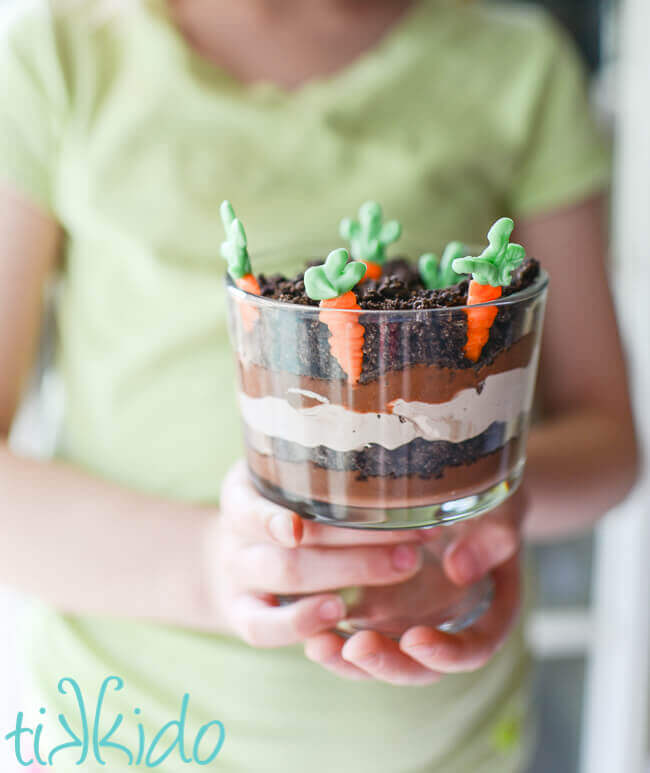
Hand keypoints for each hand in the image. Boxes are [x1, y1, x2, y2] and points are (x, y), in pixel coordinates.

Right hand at [208, 460, 424, 646]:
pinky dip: (299, 625)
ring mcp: (239, 579)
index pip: (249, 507)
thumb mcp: (276, 479)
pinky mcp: (244, 617)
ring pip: (287, 579)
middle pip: (289, 548)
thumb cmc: (272, 507)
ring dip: (349, 574)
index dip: (270, 520)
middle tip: (414, 540)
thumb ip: (309, 465)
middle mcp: (236, 537)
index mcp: (242, 495)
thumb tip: (387, 439)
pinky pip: (263, 629)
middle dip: (355, 544)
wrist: (230, 556)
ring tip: (402, 567)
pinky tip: (341, 617)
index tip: (297, 528)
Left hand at [304, 489, 525, 684]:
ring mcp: (412, 622)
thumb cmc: (488, 498)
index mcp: (488, 614)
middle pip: (421, 667)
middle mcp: (447, 627)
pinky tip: (307, 627)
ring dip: (350, 658)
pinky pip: (357, 632)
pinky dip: (334, 633)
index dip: (446, 653)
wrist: (460, 487)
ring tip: (318, 644)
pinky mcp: (380, 608)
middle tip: (357, 648)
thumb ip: (489, 538)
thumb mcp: (498, 511)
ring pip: (383, 656)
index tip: (416, 640)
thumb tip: (460, 570)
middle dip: (387, 662)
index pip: (473, 650)